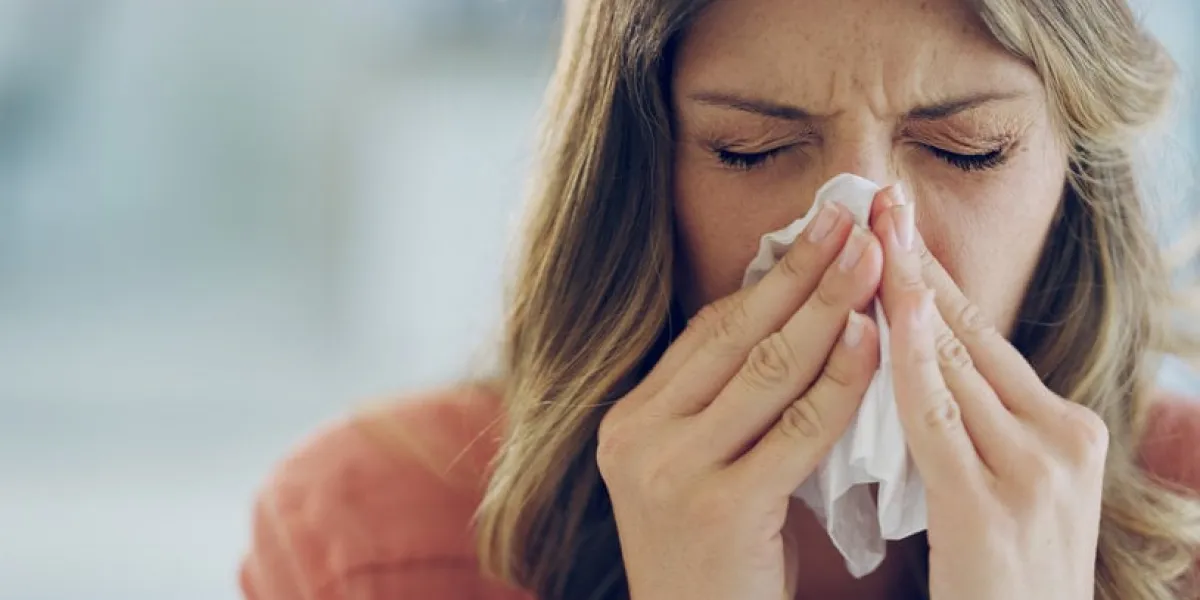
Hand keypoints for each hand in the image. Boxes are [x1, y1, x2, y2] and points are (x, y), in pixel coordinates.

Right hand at [597, 203, 881, 599]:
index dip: (768, 278)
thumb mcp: (702, 471)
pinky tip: (876, 340)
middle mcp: (638, 437)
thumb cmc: (718, 561)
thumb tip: (793, 317)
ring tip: (875, 259)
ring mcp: (670, 472)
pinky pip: (796, 430)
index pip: (708, 332)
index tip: (817, 231)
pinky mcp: (718, 508)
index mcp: (630, 420)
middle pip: (737, 335)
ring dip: (829, 307)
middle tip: (853, 217)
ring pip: (767, 371)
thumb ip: (729, 406)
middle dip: (802, 271)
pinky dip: (840, 381)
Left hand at [870, 185, 1105, 599]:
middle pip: (971, 333)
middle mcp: (1062, 438)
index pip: (985, 337)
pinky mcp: (992, 507)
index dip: (936, 277)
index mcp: (1065, 430)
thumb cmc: (1002, 583)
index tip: (897, 223)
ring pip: (954, 362)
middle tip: (878, 198)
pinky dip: (906, 360)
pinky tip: (878, 313)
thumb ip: (970, 426)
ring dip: (905, 290)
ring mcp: (1034, 471)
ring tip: (871, 229)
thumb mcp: (1001, 488)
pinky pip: (935, 418)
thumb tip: (912, 359)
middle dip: (917, 263)